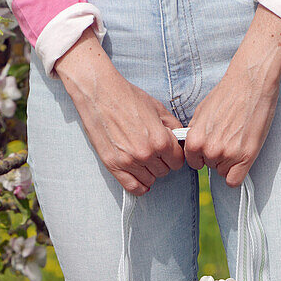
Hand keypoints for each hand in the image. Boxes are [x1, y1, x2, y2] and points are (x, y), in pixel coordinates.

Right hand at [54, 26, 184, 195]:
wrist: (99, 93)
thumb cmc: (127, 97)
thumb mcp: (156, 107)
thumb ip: (172, 126)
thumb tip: (180, 139)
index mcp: (160, 139)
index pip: (177, 162)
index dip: (174, 156)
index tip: (169, 151)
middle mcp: (146, 153)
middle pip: (164, 171)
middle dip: (162, 162)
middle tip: (153, 151)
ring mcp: (129, 162)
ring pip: (150, 180)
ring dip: (149, 171)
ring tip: (143, 159)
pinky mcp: (113, 165)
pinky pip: (133, 187)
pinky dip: (139, 186)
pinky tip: (140, 176)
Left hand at [184, 61, 278, 186]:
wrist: (250, 82)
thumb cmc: (227, 93)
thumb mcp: (201, 112)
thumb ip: (195, 133)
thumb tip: (193, 147)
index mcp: (194, 140)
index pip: (194, 163)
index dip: (203, 156)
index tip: (211, 148)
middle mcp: (209, 150)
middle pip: (210, 167)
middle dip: (218, 156)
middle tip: (229, 137)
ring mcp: (228, 155)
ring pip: (224, 172)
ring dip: (230, 161)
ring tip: (238, 139)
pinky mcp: (246, 157)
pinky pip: (235, 181)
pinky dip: (238, 174)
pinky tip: (242, 160)